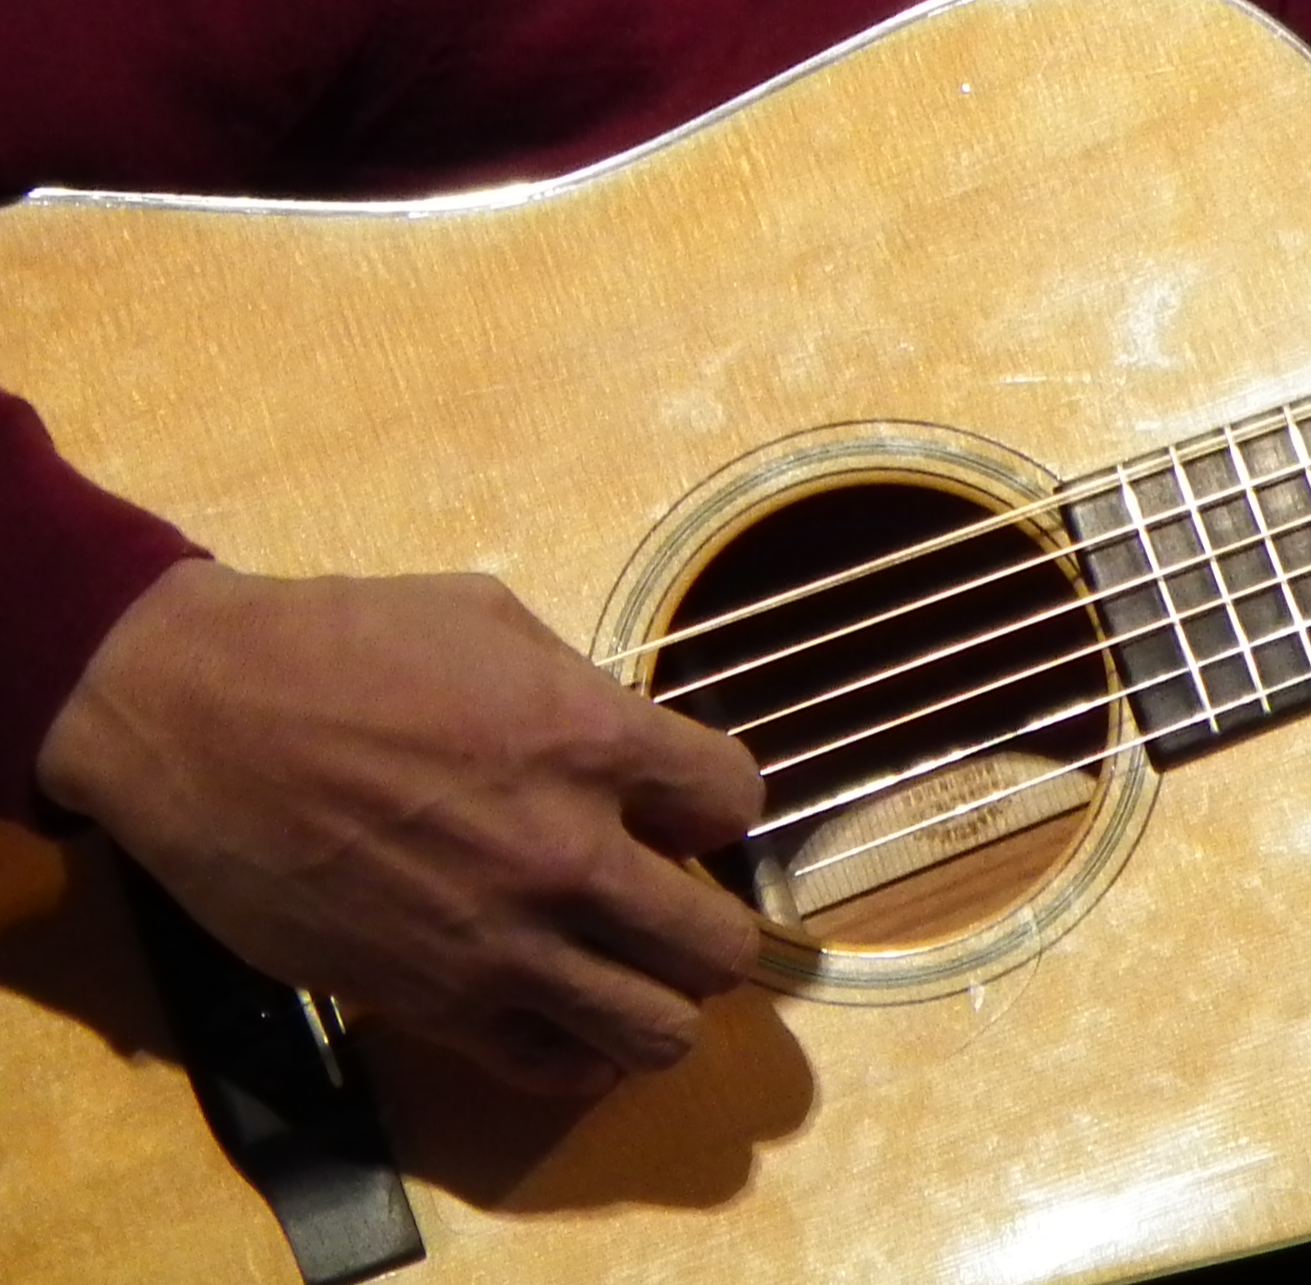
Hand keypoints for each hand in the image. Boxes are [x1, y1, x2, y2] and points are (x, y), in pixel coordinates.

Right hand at [36, 560, 764, 1097]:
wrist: (197, 718)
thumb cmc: (342, 645)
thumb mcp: (494, 622)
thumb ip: (581, 691)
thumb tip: (623, 739)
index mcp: (591, 741)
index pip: (734, 802)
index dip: (714, 805)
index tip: (680, 805)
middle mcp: (566, 855)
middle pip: (720, 947)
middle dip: (713, 924)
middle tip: (670, 901)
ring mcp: (499, 945)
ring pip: (657, 1032)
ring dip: (661, 1001)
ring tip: (628, 966)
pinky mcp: (428, 1006)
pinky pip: (554, 1067)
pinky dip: (580, 1052)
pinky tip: (567, 1010)